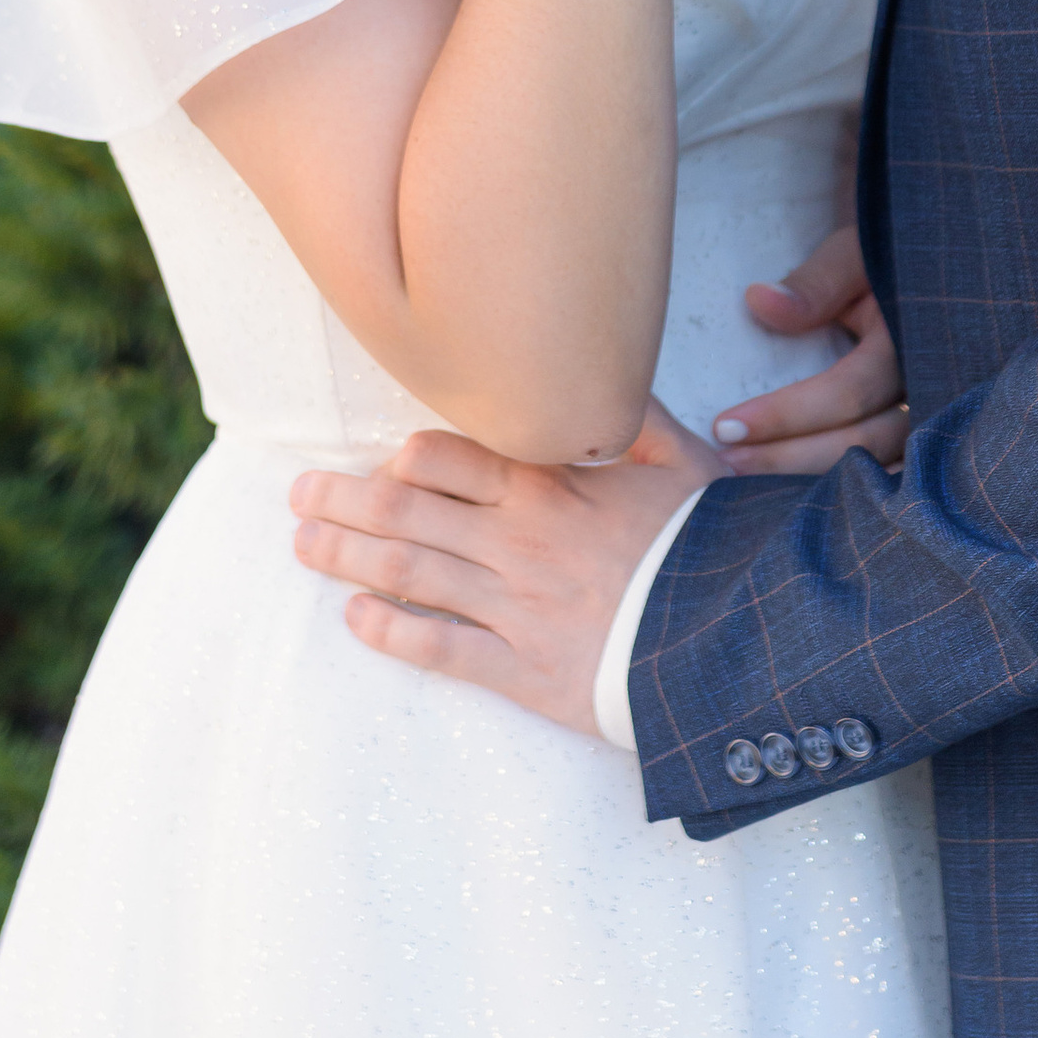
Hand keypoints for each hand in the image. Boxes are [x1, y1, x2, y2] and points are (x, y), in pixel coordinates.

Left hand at [290, 403, 726, 736]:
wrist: (738, 640)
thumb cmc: (712, 545)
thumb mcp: (684, 462)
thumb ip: (632, 413)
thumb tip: (601, 366)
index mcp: (550, 487)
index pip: (452, 458)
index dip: (406, 458)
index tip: (378, 460)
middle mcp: (518, 541)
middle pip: (410, 513)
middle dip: (346, 500)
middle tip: (299, 493)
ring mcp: (515, 607)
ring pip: (411, 573)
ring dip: (349, 556)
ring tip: (303, 544)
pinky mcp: (523, 670)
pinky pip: (442, 648)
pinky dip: (392, 632)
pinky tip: (355, 618)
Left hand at [712, 225, 906, 474]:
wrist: (923, 274)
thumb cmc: (881, 263)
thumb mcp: (852, 256)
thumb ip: (816, 282)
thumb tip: (760, 303)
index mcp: (908, 344)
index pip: (847, 392)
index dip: (785, 414)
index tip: (724, 426)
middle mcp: (926, 391)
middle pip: (860, 445)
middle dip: (789, 462)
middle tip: (725, 468)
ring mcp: (926, 422)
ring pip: (874, 473)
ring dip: (810, 487)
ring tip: (749, 496)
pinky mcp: (917, 442)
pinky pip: (883, 480)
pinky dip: (842, 495)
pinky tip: (796, 507)